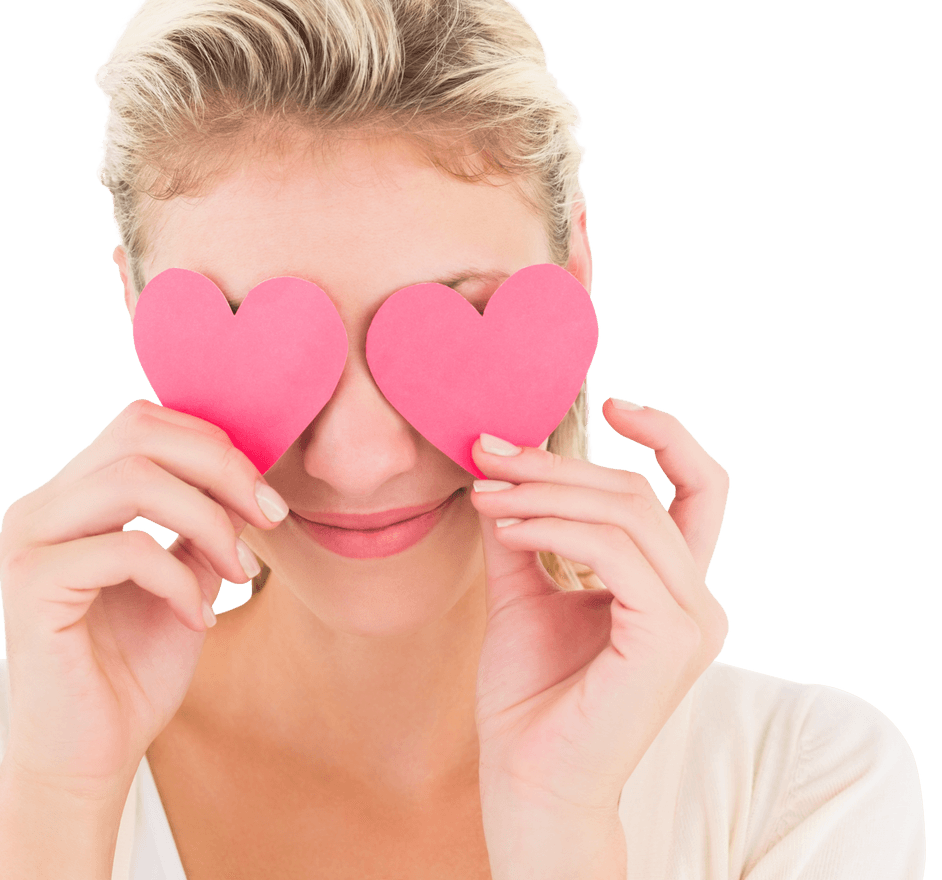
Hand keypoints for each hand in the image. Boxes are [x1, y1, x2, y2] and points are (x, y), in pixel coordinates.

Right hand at [0, 399, 286, 798]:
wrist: (90, 755)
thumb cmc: (136, 666)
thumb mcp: (186, 577)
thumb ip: (202, 522)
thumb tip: (248, 475)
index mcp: (71, 496)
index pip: (143, 424)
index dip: (214, 446)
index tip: (265, 498)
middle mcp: (40, 507)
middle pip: (138, 433)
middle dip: (220, 469)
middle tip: (269, 517)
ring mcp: (28, 541)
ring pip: (133, 480)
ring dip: (208, 521)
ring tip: (240, 572)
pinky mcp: (31, 586)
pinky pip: (126, 550)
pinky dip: (180, 579)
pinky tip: (199, 617)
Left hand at [470, 398, 730, 812]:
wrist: (527, 780)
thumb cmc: (530, 696)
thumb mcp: (523, 592)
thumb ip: (525, 528)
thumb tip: (502, 461)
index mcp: (672, 587)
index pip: (698, 491)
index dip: (669, 436)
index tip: (614, 402)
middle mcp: (697, 600)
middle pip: (638, 491)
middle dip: (557, 464)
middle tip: (489, 452)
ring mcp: (692, 621)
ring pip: (625, 512)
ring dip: (545, 492)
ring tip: (485, 493)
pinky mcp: (669, 639)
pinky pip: (613, 550)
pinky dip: (553, 527)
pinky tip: (505, 528)